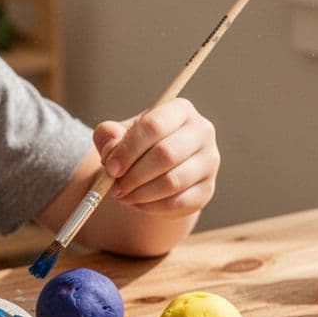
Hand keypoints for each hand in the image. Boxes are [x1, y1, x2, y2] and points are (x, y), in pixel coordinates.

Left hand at [92, 98, 219, 216]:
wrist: (158, 170)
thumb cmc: (138, 146)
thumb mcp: (120, 135)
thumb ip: (108, 135)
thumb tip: (110, 147)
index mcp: (180, 110)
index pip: (154, 125)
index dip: (129, 149)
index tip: (111, 167)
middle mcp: (201, 132)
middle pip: (165, 154)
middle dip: (134, 175)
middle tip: (114, 187)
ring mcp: (209, 162)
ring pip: (172, 181)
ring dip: (140, 193)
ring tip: (123, 195)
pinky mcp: (207, 189)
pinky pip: (177, 203)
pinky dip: (151, 207)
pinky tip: (137, 203)